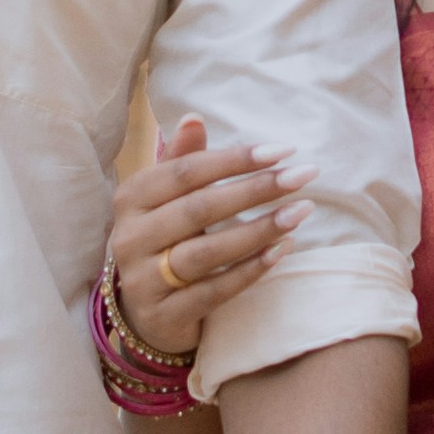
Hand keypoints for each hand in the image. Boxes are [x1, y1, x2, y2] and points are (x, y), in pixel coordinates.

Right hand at [102, 115, 295, 370]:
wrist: (144, 314)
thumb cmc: (163, 242)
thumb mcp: (166, 201)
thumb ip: (181, 161)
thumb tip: (194, 118)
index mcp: (132, 198)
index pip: (187, 171)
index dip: (235, 159)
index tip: (284, 151)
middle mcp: (130, 236)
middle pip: (199, 208)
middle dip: (256, 189)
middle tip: (303, 176)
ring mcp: (143, 279)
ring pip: (207, 251)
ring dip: (259, 230)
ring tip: (299, 213)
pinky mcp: (163, 315)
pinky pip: (213, 291)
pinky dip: (249, 271)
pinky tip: (281, 252)